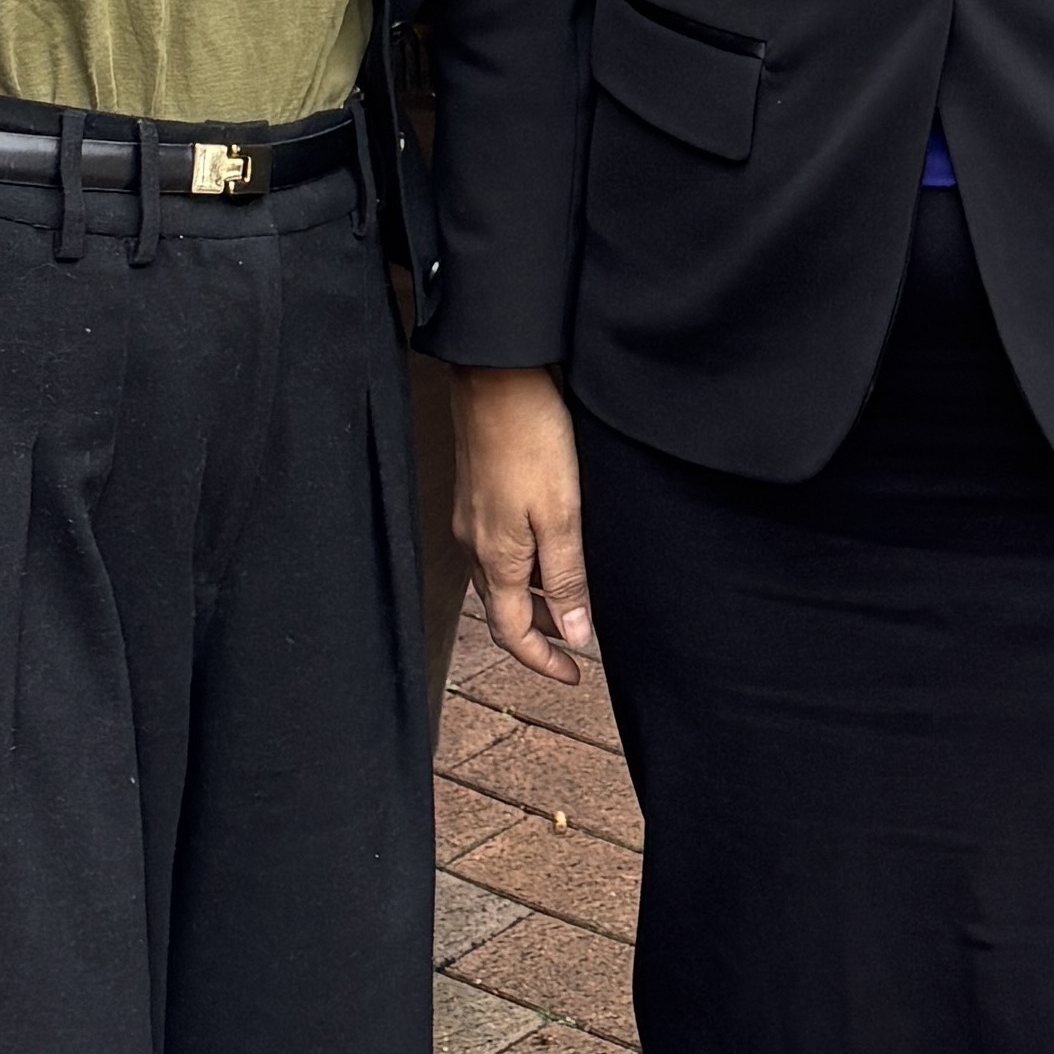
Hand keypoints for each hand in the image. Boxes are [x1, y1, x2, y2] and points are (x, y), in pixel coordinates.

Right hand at [452, 366, 595, 684]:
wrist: (497, 378)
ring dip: (536, 601)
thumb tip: (576, 637)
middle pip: (506, 611)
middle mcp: (476, 545)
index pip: (513, 634)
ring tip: (574, 603)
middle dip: (541, 635)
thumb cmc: (531, 439)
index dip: (543, 661)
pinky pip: (500, 550)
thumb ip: (568, 579)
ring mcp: (473, 519)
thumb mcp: (562, 516)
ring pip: (503, 580)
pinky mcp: (477, 495)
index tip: (574, 676)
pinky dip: (527, 567)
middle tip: (580, 645)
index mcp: (497, 558)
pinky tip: (552, 551)